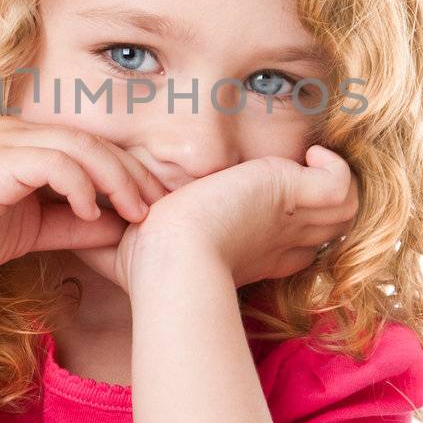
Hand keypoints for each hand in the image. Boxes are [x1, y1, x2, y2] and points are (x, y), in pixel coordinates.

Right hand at [0, 116, 167, 286]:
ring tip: (135, 212)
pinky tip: (94, 213)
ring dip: (115, 179)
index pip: (90, 145)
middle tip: (156, 206)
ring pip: (79, 146)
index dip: (127, 172)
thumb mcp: (35, 229)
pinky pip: (54, 161)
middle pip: (92, 140)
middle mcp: (15, 131)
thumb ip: (74, 222)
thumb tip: (121, 224)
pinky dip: (81, 184)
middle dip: (132, 173)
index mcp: (24, 141)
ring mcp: (4, 141)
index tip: (153, 206)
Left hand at [125, 145, 359, 290]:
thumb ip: (110, 230)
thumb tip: (80, 220)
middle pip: (322, 224)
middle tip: (292, 176)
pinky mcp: (294, 192)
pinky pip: (340, 184)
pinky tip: (311, 155)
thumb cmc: (148, 266)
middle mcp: (277, 238)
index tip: (265, 206)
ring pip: (342, 206)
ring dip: (330, 184)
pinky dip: (335, 168)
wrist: (171, 261)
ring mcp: (290, 217)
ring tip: (306, 162)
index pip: (289, 245)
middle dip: (314, 203)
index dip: (289, 231)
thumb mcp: (128, 245)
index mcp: (248, 252)